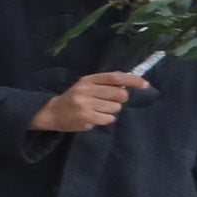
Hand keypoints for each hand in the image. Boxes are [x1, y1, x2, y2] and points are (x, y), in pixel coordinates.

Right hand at [33, 70, 149, 133]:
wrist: (51, 112)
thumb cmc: (74, 98)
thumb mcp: (86, 86)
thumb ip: (104, 84)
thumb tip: (129, 85)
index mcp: (88, 80)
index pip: (115, 77)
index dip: (132, 80)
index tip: (145, 85)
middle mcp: (86, 90)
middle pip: (119, 94)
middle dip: (119, 100)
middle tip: (108, 102)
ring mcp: (86, 104)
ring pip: (115, 108)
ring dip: (111, 111)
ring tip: (97, 110)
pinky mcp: (86, 117)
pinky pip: (109, 119)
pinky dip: (106, 119)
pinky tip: (94, 117)